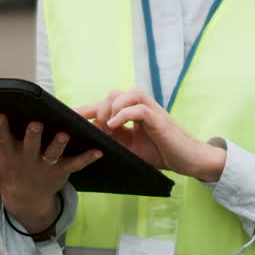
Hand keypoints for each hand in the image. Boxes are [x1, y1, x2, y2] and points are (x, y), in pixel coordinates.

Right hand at [0, 114, 100, 232]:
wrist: (26, 200)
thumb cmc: (3, 173)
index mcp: (8, 155)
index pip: (2, 140)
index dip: (0, 129)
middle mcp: (27, 160)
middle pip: (30, 147)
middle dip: (32, 137)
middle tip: (34, 124)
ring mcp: (45, 166)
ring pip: (53, 155)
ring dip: (58, 145)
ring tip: (63, 133)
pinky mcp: (62, 171)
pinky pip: (76, 164)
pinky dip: (87, 158)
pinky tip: (99, 149)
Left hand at [75, 89, 225, 181]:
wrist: (187, 160)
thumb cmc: (160, 154)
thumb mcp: (130, 149)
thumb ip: (113, 141)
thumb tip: (89, 141)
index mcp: (130, 114)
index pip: (105, 105)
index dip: (86, 109)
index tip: (67, 118)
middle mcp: (139, 107)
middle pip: (112, 94)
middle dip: (96, 107)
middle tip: (87, 125)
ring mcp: (149, 110)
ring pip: (125, 94)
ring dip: (111, 108)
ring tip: (105, 125)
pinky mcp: (158, 117)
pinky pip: (138, 108)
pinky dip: (124, 114)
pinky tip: (114, 125)